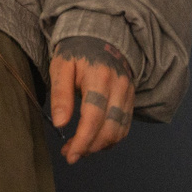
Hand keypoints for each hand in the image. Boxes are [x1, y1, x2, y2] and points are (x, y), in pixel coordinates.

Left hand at [49, 36, 135, 163]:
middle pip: (109, 128)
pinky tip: (94, 140)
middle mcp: (119, 87)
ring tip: (79, 149)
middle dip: (89, 147)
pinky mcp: (131, 99)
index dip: (83, 140)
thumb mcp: (61, 67)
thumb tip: (59, 124)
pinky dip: (110, 139)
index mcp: (100, 77)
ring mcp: (128, 94)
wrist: (100, 37)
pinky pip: (124, 127)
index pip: (94, 117)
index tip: (70, 155)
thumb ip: (60, 94)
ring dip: (99, 146)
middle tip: (70, 154)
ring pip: (119, 131)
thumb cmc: (76, 52)